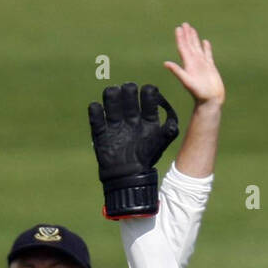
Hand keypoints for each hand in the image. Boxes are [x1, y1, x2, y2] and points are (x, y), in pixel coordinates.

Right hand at [88, 83, 178, 218]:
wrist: (128, 178)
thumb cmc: (146, 158)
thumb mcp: (160, 143)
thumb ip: (169, 129)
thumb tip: (172, 117)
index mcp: (146, 116)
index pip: (148, 92)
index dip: (148, 91)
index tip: (148, 98)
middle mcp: (130, 115)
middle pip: (128, 89)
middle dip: (128, 90)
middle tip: (129, 99)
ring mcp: (115, 122)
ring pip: (111, 95)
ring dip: (112, 95)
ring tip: (114, 103)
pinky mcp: (101, 131)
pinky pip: (95, 114)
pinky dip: (95, 110)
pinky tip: (100, 114)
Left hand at [164, 23, 224, 106]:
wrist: (210, 101)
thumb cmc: (199, 93)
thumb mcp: (187, 81)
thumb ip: (177, 71)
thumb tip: (166, 63)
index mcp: (188, 64)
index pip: (183, 48)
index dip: (180, 38)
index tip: (178, 28)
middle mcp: (194, 63)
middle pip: (189, 45)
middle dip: (187, 35)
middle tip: (184, 24)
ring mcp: (202, 64)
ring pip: (197, 48)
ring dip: (194, 38)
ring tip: (192, 29)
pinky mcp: (210, 67)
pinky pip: (208, 54)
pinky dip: (206, 48)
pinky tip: (205, 42)